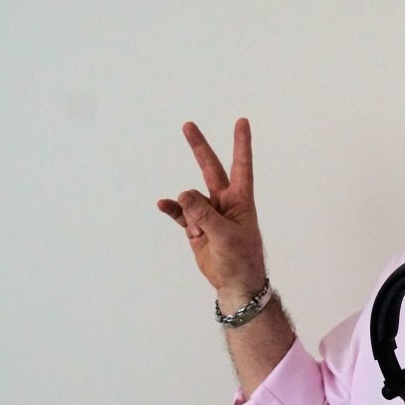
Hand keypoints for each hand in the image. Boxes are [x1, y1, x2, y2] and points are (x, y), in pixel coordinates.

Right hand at [157, 119, 265, 300]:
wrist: (235, 284)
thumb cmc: (241, 259)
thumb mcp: (226, 236)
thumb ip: (204, 214)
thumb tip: (183, 194)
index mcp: (241, 200)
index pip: (241, 166)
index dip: (241, 144)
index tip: (241, 121)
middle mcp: (225, 202)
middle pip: (210, 169)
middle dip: (199, 148)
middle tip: (188, 125)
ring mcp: (208, 213)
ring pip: (191, 198)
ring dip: (189, 209)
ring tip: (200, 231)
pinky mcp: (196, 227)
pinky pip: (180, 213)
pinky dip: (172, 209)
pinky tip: (163, 204)